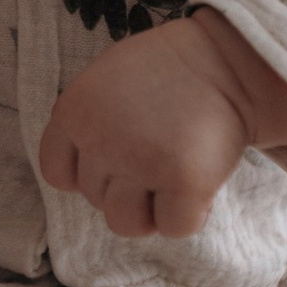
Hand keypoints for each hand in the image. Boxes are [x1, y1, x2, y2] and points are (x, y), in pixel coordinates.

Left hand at [36, 12, 286, 239]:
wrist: (227, 59)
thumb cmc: (168, 71)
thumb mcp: (105, 80)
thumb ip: (86, 124)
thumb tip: (80, 176)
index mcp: (74, 112)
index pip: (58, 174)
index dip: (86, 173)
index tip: (115, 161)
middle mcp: (100, 140)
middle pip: (97, 200)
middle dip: (128, 185)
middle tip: (159, 150)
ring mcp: (141, 163)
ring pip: (127, 224)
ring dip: (152, 209)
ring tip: (174, 172)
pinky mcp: (184, 182)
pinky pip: (174, 228)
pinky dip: (191, 214)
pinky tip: (201, 181)